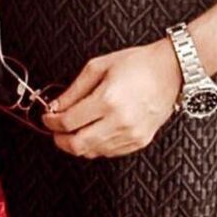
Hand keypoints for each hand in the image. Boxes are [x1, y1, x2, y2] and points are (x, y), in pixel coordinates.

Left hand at [42, 39, 181, 158]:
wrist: (170, 71)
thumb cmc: (137, 64)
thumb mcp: (99, 66)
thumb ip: (75, 89)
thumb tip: (56, 106)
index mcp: (108, 100)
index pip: (69, 122)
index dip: (51, 122)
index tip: (47, 117)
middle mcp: (120, 121)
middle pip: (77, 144)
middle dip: (59, 139)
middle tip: (54, 130)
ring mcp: (131, 135)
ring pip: (92, 152)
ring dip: (76, 144)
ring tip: (72, 130)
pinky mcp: (139, 142)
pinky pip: (109, 152)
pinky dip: (95, 146)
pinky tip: (92, 132)